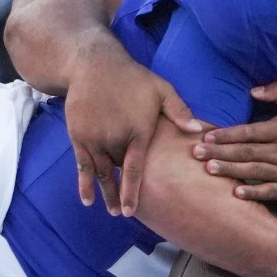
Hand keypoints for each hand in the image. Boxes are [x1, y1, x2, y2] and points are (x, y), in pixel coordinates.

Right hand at [65, 48, 193, 215]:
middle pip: (117, 172)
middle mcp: (113, 138)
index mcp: (137, 131)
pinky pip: (81, 165)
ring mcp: (93, 138)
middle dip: (119, 192)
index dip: (132, 192)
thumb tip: (198, 131)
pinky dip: (83, 183)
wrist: (93, 64)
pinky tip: (86, 199)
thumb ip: (180, 111)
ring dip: (103, 192)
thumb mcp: (161, 89)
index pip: (134, 169)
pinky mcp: (78, 136)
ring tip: (110, 209)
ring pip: (99, 172)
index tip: (131, 211)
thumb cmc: (132, 78)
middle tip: (123, 213)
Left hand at [192, 83, 276, 200]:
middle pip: (245, 152)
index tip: (206, 136)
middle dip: (219, 152)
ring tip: (209, 169)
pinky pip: (270, 191)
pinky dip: (254, 192)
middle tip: (196, 153)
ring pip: (253, 171)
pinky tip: (237, 192)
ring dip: (230, 170)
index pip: (248, 132)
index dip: (225, 134)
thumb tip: (253, 90)